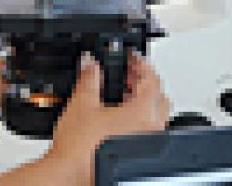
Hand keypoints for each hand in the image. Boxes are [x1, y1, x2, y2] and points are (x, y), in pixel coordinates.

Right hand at [46, 53, 169, 185]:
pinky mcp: (139, 155)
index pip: (152, 80)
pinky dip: (138, 118)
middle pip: (159, 97)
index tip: (132, 57)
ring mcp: (148, 144)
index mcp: (143, 113)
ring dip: (142, 101)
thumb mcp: (81, 102)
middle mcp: (151, 129)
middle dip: (144, 82)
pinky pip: (146, 130)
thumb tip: (91, 63)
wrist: (73, 174)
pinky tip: (118, 117)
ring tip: (122, 93)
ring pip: (155, 115)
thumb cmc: (80, 148)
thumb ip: (90, 78)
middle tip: (128, 73)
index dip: (141, 64)